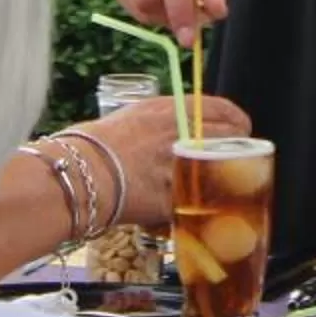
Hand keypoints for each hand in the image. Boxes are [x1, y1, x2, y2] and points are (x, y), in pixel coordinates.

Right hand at [64, 96, 251, 227]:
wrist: (74, 176)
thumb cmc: (92, 145)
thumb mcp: (132, 116)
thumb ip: (163, 120)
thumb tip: (179, 126)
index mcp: (171, 110)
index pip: (224, 109)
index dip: (238, 120)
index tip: (241, 128)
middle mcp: (182, 134)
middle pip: (230, 138)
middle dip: (238, 148)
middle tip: (235, 157)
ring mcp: (181, 166)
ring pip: (222, 170)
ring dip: (224, 176)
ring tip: (218, 183)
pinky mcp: (174, 198)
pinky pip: (199, 201)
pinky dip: (201, 206)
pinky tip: (196, 208)